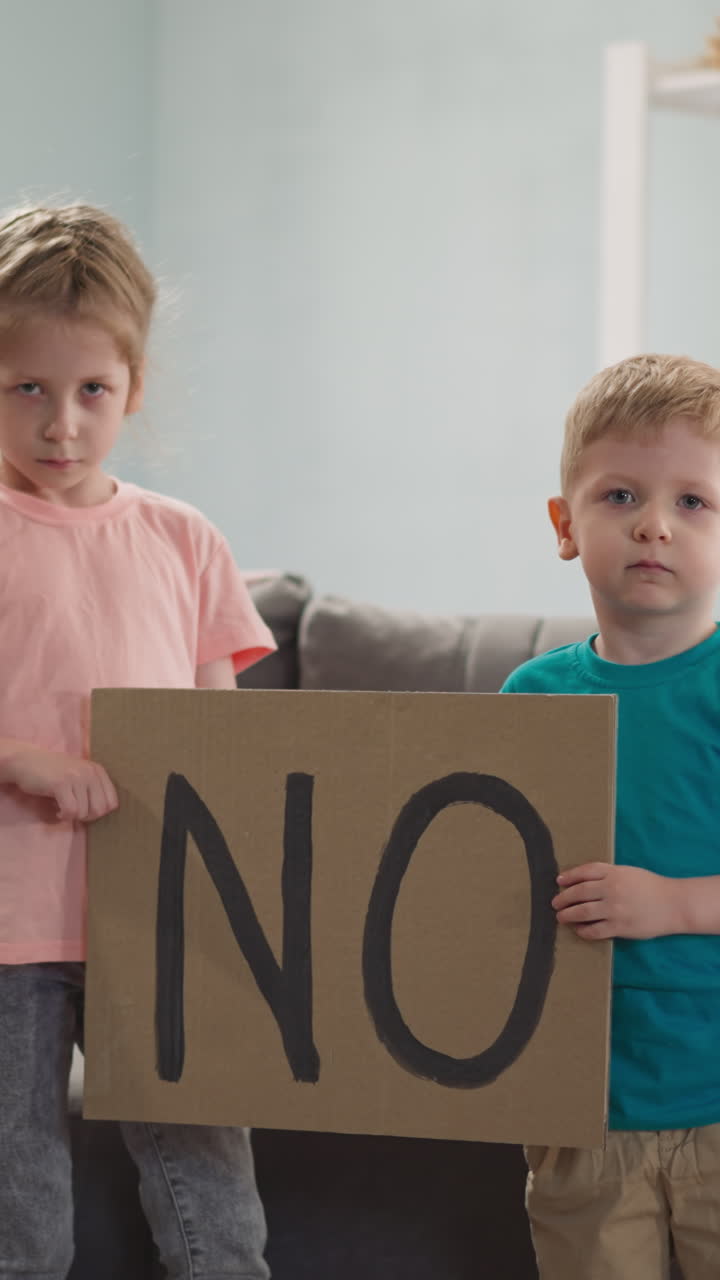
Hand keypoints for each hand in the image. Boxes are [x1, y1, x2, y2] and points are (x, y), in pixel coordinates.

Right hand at [0, 747, 117, 821]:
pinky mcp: (61, 784)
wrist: (26, 761)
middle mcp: (90, 772)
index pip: (112, 803)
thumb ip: (93, 789)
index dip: (98, 812)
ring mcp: (76, 777)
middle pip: (100, 810)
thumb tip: (104, 813)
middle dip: (86, 817)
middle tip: (73, 812)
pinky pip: (70, 811)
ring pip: (84, 813)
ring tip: (62, 808)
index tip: (83, 809)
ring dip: (72, 816)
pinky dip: (63, 816)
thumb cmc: (52, 772)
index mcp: (98, 770)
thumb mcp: (79, 775)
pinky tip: (57, 811)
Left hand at [552, 863, 679, 939]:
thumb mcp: (629, 872)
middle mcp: (611, 889)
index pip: (584, 872)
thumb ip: (608, 874)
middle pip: (579, 893)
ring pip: (583, 912)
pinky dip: (584, 930)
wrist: (673, 904)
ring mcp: (614, 909)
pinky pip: (595, 930)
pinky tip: (579, 930)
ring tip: (561, 917)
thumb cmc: (651, 886)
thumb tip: (584, 880)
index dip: (569, 876)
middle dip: (563, 898)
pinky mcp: (619, 927)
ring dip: (568, 915)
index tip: (559, 881)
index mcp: (614, 873)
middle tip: (555, 903)